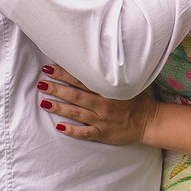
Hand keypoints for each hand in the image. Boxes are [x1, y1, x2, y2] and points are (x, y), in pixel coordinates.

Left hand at [37, 65, 157, 144]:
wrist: (149, 121)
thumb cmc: (138, 99)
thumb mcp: (129, 82)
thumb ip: (113, 73)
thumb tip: (100, 58)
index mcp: (108, 90)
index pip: (82, 79)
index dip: (65, 74)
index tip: (50, 69)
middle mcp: (103, 104)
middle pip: (76, 95)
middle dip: (57, 89)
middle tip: (41, 83)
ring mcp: (102, 120)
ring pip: (76, 113)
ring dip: (59, 108)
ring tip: (44, 103)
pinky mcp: (102, 133)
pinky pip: (85, 133)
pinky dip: (72, 130)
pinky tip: (59, 127)